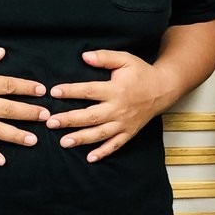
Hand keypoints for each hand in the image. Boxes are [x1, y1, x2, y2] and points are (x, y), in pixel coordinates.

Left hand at [46, 50, 166, 161]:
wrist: (163, 89)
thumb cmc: (142, 73)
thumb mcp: (125, 59)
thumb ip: (105, 57)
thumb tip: (85, 56)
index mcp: (116, 90)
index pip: (89, 91)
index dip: (71, 91)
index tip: (54, 92)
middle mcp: (119, 109)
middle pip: (90, 116)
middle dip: (69, 120)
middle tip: (51, 122)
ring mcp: (124, 123)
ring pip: (100, 133)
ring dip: (81, 138)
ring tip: (63, 142)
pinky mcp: (129, 132)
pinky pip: (116, 145)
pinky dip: (103, 152)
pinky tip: (90, 158)